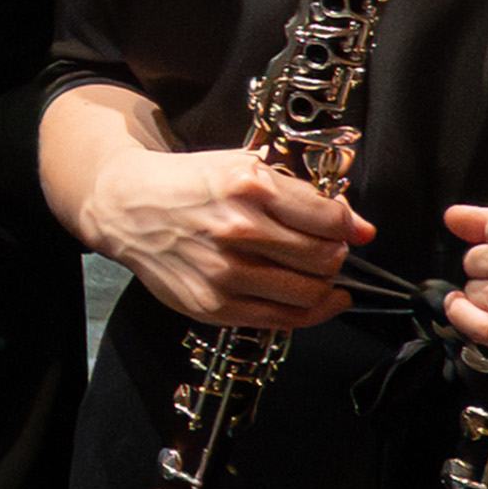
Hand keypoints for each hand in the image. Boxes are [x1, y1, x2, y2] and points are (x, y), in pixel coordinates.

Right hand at [90, 135, 363, 333]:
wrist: (127, 208)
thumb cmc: (188, 186)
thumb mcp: (244, 168)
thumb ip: (303, 197)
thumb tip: (360, 229)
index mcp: (249, 187)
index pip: (330, 220)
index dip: (349, 227)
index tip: (350, 230)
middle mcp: (237, 230)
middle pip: (325, 259)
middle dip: (335, 256)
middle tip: (327, 250)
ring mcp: (224, 272)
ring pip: (309, 292)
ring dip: (324, 284)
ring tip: (316, 273)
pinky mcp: (213, 305)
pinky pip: (283, 320)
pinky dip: (313, 313)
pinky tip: (319, 301)